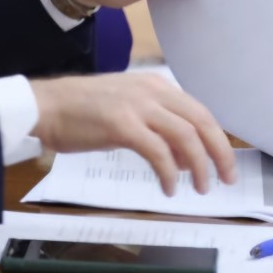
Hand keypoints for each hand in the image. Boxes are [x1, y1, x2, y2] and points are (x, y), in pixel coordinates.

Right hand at [29, 71, 236, 195]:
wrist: (46, 105)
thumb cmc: (80, 109)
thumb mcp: (126, 109)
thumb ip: (156, 127)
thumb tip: (185, 156)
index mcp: (153, 84)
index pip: (197, 110)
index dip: (216, 138)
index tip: (223, 161)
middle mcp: (150, 91)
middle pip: (201, 120)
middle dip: (219, 152)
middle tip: (226, 178)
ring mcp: (136, 106)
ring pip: (186, 136)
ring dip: (200, 166)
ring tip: (201, 188)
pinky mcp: (122, 125)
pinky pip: (158, 152)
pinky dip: (169, 173)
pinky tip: (169, 188)